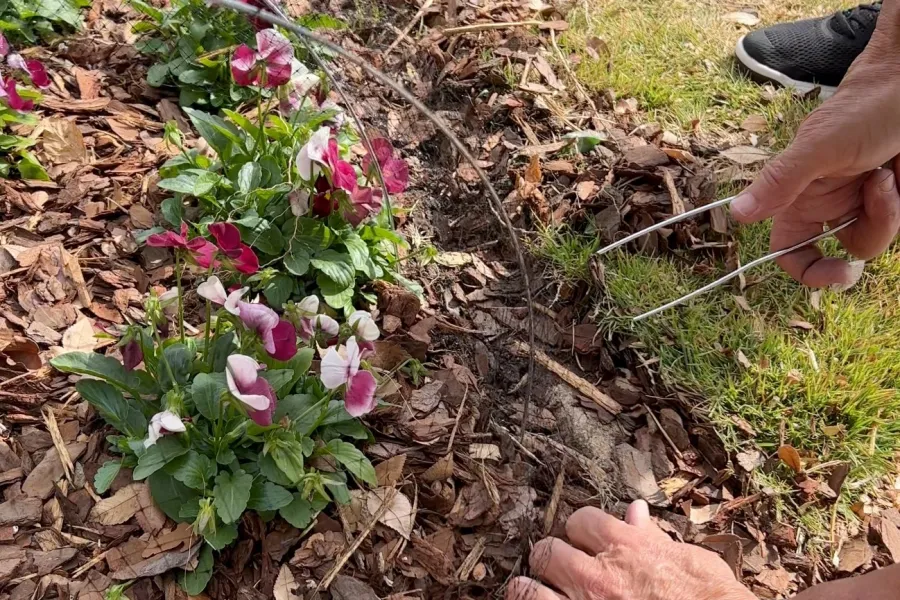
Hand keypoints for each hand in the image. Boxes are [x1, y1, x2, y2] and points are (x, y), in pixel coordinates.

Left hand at [506, 501, 754, 599]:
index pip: (580, 520)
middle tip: (560, 565)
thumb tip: (635, 512)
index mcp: (624, 546)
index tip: (586, 539)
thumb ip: (652, 536)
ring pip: (529, 587)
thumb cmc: (709, 596)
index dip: (582, 529)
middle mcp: (598, 574)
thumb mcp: (686, 559)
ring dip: (531, 587)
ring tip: (534, 589)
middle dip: (552, 556)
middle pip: (547, 550)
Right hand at [731, 6, 899, 286]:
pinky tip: (899, 173)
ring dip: (889, 212)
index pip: (790, 250)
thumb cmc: (865, 105)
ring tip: (888, 174)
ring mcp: (863, 199)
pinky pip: (898, 219)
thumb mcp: (820, 147)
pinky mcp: (892, 194)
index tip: (840, 273)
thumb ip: (780, 181)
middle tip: (882, 197)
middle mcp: (830, 202)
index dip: (808, 270)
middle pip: (846, 248)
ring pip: (876, 236)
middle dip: (870, 230)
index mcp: (799, 197)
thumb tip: (736, 214)